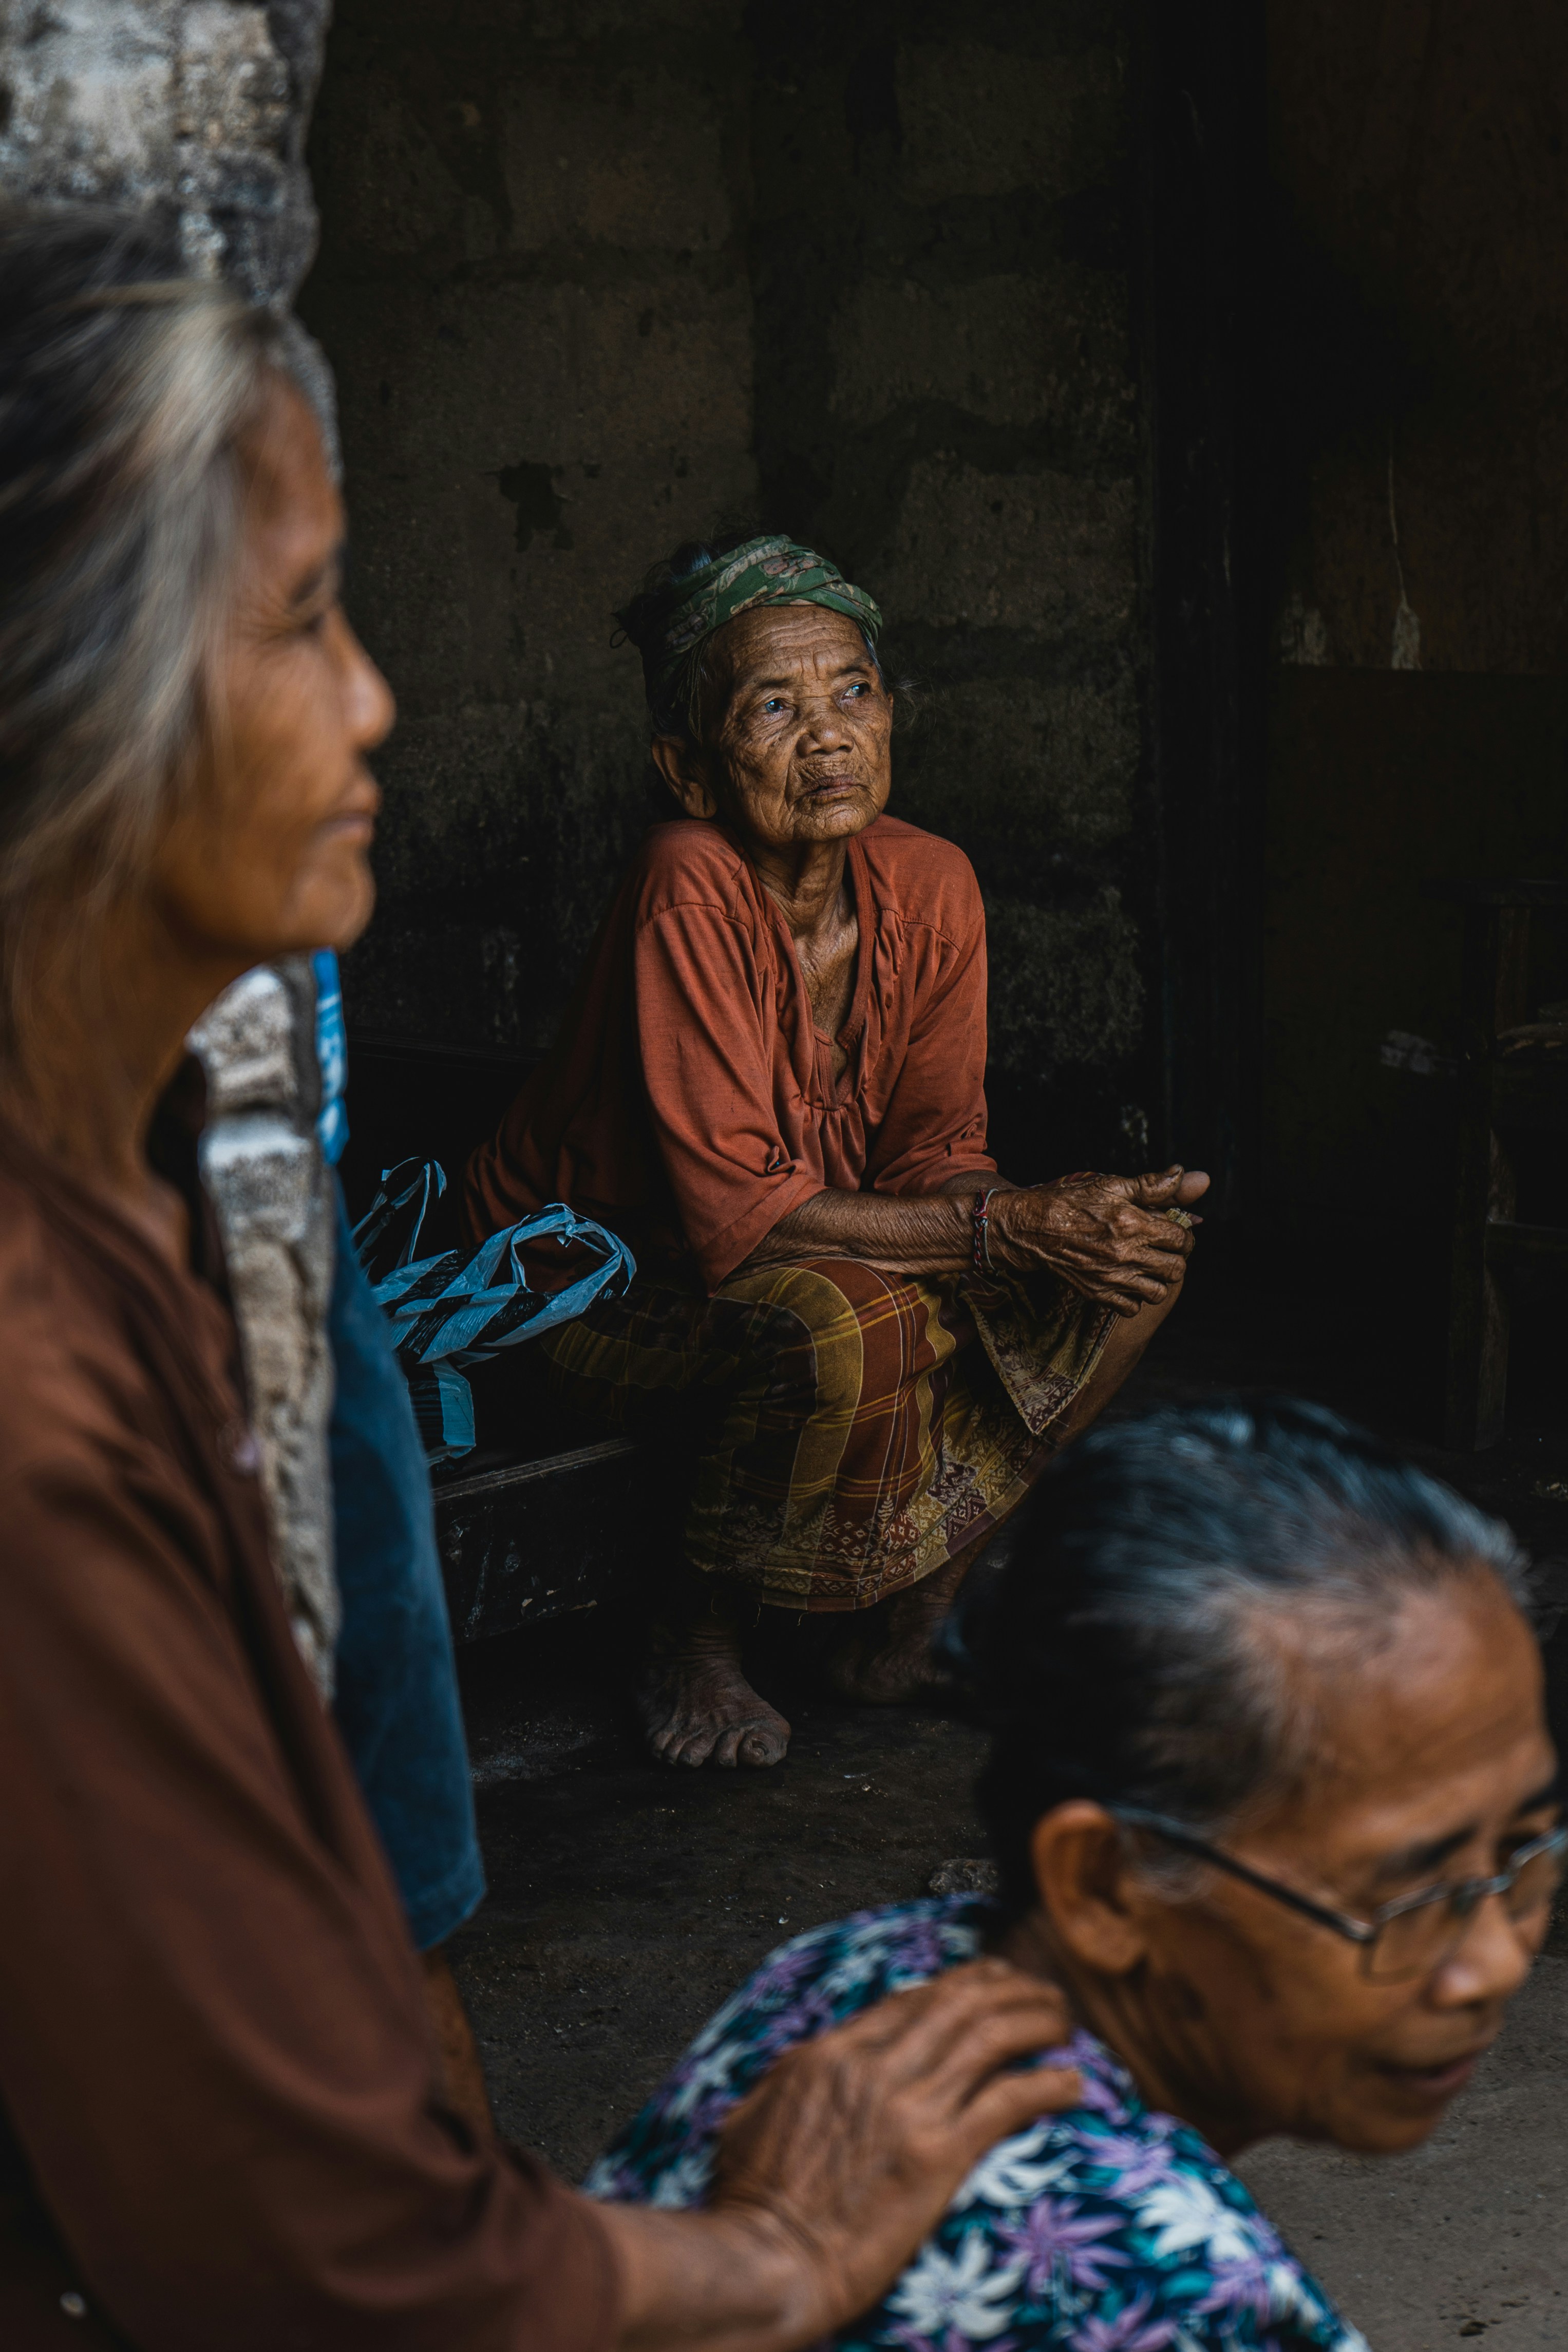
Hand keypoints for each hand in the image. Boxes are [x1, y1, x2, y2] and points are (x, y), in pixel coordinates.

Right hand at [706, 1959, 1079, 2343]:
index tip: (987, 1984)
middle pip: (958, 2002)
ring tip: (1064, 2022)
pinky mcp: (938, 2155)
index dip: (958, 1986)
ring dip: (1036, 2020)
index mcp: (829, 2054)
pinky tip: (1072, 2083)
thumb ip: (786, 2082)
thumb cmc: (749, 2205)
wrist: (766, 2262)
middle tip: (1039, 1991)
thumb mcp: (753, 2118)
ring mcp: (908, 2107)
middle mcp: (874, 2067)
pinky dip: (1047, 2084)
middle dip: (1007, 1987)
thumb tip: (803, 2068)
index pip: (910, 2000)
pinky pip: (1008, 2099)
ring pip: (990, 2036)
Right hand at [992, 1165, 1208, 1316]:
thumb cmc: (1073, 1202)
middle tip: (1162, 1249)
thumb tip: (1189, 1175)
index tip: (1173, 1231)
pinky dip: (1134, 1298)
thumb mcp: (1113, 1185)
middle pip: (1176, 1270)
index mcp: (1134, 1225)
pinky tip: (1128, 1280)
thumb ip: (1154, 1185)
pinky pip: (1131, 1308)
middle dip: (1175, 1258)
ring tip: (1147, 1266)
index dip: (1183, 1235)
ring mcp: (1112, 1278)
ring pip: (1158, 1293)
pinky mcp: (1097, 1293)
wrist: (1033, 1227)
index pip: (1182, 1240)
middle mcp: (1126, 1255)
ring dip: (1158, 1280)